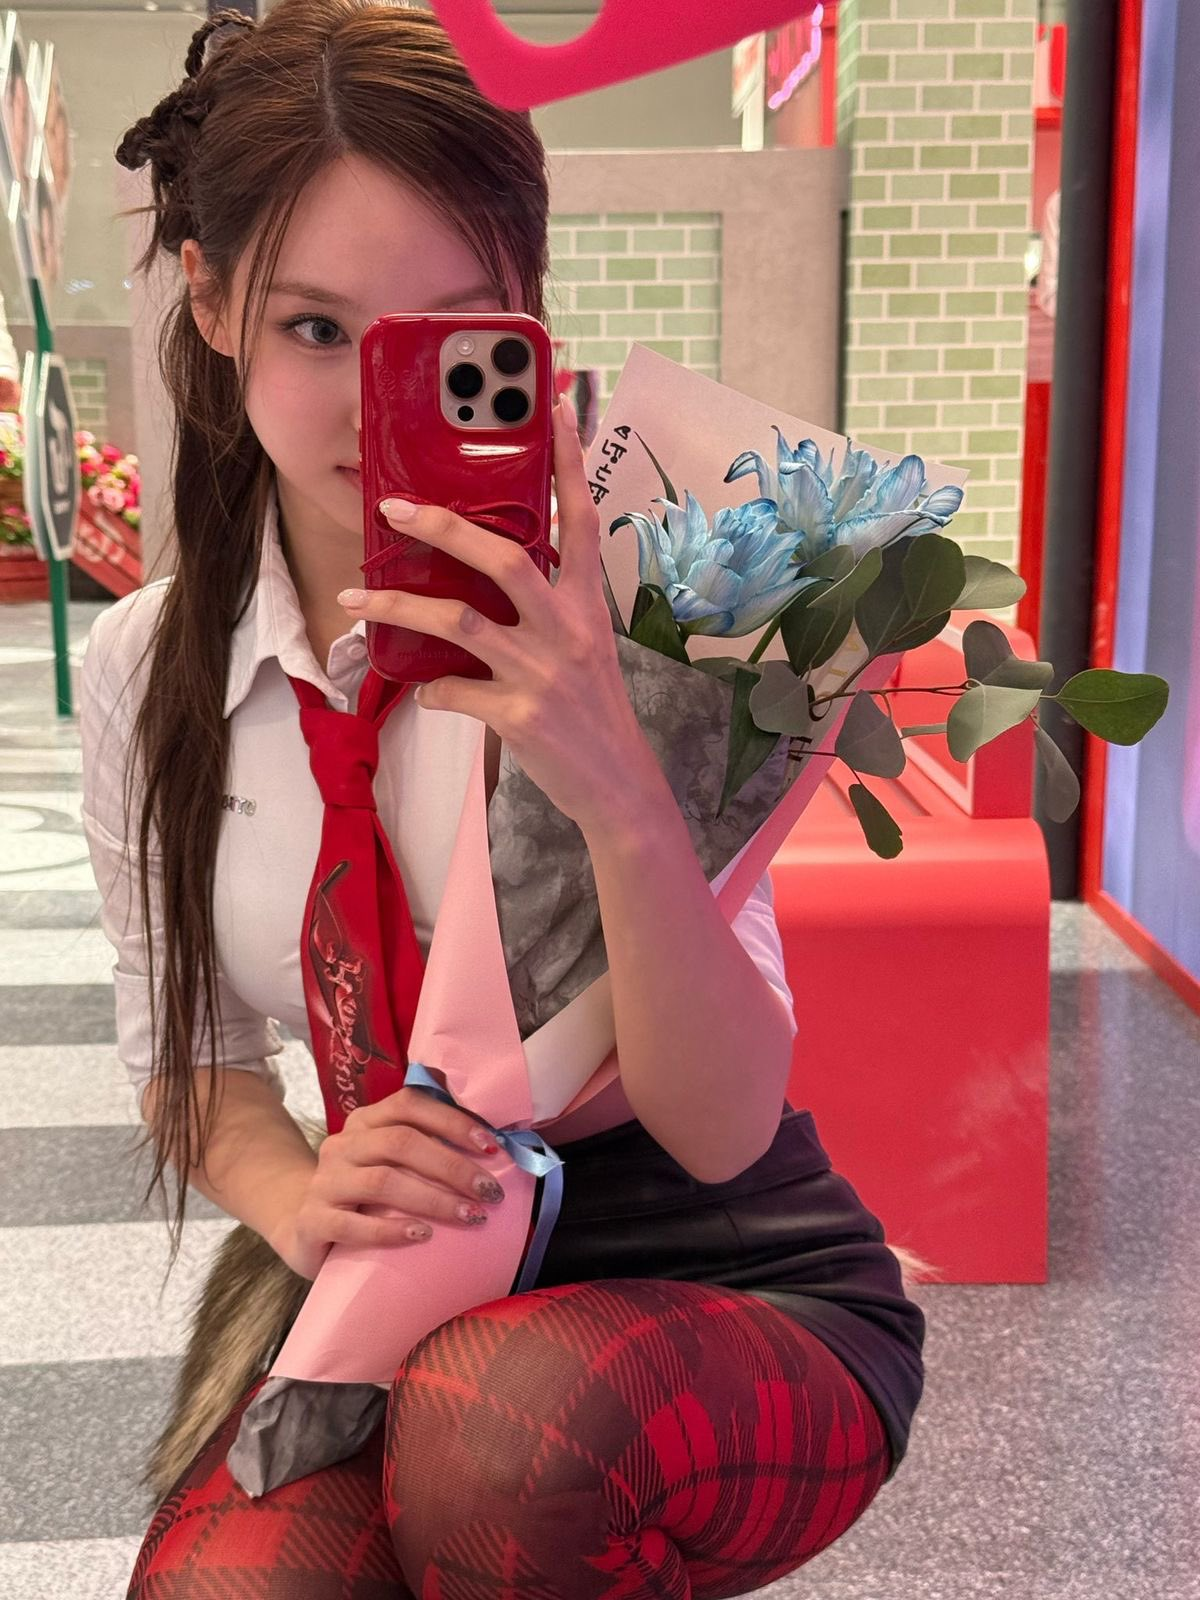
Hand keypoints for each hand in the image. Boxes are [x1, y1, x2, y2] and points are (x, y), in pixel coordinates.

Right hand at [276, 1086, 507, 1280]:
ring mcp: (324, 1182)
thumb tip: (487, 1132)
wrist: (303, 1227)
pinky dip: (390, 1231)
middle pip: (401, 1142)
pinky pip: (352, 1225)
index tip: (490, 1146)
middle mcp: (343, 1145)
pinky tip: (422, 1236)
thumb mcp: (389, 1162)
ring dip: (433, 1199)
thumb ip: (425, 1141)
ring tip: (469, 1215)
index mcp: (365, 1122)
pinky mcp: (312, 1221)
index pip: (409, 1105)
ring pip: (383, 1182)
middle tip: (489, 1191)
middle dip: (452, 1165)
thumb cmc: (363, 1193)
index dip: (452, 1121)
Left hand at [337, 395, 663, 834]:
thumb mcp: (587, 649)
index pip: (580, 520)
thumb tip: (490, 578)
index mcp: (587, 606)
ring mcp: (542, 674)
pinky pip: (453, 693)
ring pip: (459, 621)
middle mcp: (567, 631)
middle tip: (392, 507)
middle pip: (504, 559)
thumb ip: (548, 609)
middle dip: (443, 527)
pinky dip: (431, 691)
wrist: (618, 786)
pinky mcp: (518, 717)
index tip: (553, 410)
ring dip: (397, 608)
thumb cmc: (596, 713)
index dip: (568, 464)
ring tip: (353, 598)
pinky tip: (424, 692)